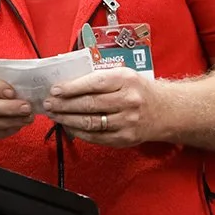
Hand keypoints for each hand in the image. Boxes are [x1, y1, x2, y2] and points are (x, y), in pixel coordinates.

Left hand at [44, 67, 170, 147]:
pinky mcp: (124, 138)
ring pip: (90, 122)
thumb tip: (68, 85)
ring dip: (67, 119)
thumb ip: (100, 78)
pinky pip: (95, 137)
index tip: (56, 90)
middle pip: (89, 104)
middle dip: (64, 104)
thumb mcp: (124, 76)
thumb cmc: (139, 90)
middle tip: (49, 103)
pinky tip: (68, 126)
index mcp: (127, 80)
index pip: (95, 83)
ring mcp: (127, 122)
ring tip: (55, 114)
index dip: (72, 87)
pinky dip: (78, 132)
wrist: (165, 111)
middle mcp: (128, 101)